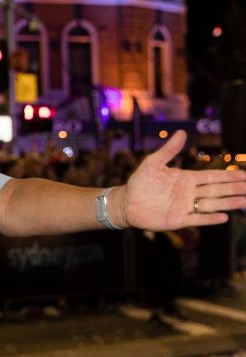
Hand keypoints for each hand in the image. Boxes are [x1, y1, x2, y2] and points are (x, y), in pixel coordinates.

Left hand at [120, 130, 245, 230]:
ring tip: (245, 201)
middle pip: (217, 190)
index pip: (213, 177)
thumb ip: (169, 150)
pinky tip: (224, 217)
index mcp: (187, 179)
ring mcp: (185, 207)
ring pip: (212, 204)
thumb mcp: (153, 163)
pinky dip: (210, 218)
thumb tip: (181, 133)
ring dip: (228, 203)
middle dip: (235, 188)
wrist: (126, 202)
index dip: (229, 176)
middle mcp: (190, 193)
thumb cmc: (139, 182)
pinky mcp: (178, 220)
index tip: (245, 175)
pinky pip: (197, 219)